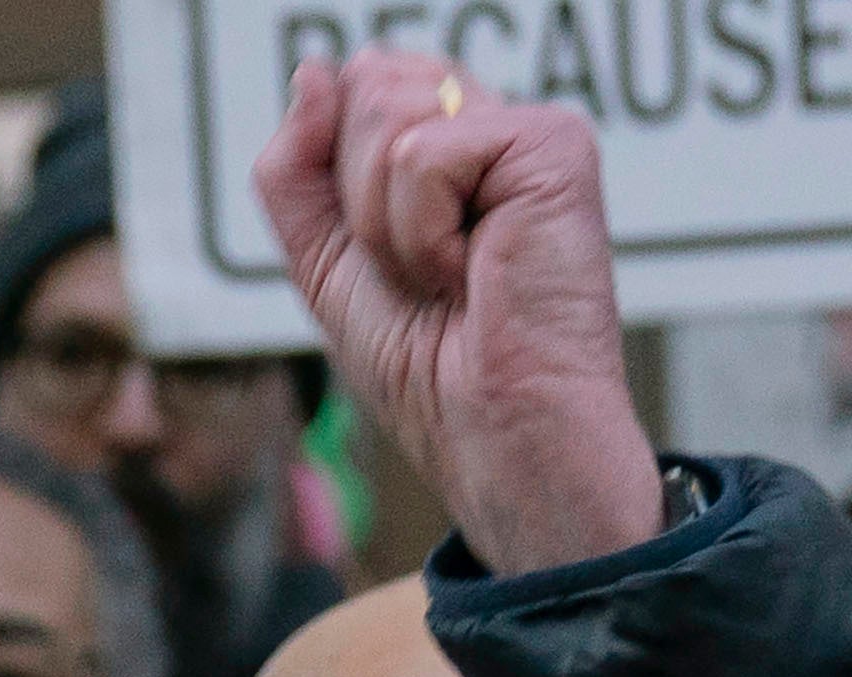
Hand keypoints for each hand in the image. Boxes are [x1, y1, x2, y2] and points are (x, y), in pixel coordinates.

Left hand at [255, 55, 661, 577]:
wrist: (488, 430)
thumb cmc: (425, 367)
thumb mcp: (324, 261)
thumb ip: (297, 168)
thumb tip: (313, 71)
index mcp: (445, 142)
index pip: (354, 87)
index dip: (335, 166)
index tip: (380, 251)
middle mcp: (489, 123)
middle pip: (366, 84)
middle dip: (357, 198)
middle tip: (418, 271)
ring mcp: (525, 129)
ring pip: (386, 109)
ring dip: (387, 223)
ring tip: (448, 274)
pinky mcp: (553, 143)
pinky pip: (422, 153)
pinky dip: (422, 233)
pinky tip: (474, 272)